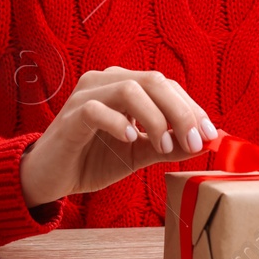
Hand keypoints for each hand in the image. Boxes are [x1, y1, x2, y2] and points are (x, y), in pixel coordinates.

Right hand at [19, 67, 217, 208]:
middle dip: (181, 111)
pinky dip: (120, 123)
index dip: (191, 108)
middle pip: (154, 81)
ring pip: (130, 89)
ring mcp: (86, 95)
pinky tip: (131, 139)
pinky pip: (97, 109)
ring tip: (162, 146)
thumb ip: (169, 145)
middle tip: (194, 142)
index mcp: (124, 84)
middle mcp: (106, 81)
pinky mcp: (71, 116)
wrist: (48, 178)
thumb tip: (207, 142)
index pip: (167, 86)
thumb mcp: (138, 153)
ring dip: (155, 118)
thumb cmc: (92, 159)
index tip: (210, 135)